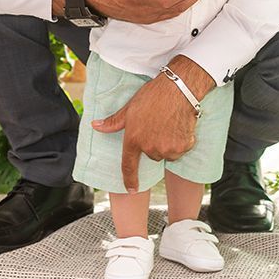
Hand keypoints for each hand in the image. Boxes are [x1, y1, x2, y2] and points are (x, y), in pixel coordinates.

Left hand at [92, 61, 207, 191]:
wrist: (179, 89)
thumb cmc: (153, 96)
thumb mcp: (129, 108)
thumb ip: (113, 122)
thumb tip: (95, 126)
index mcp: (134, 139)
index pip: (129, 166)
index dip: (130, 180)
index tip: (131, 190)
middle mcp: (150, 148)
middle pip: (152, 155)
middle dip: (153, 144)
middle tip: (157, 125)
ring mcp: (167, 149)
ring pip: (167, 154)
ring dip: (168, 144)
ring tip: (169, 124)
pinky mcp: (183, 147)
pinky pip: (181, 150)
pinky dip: (181, 141)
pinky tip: (180, 125)